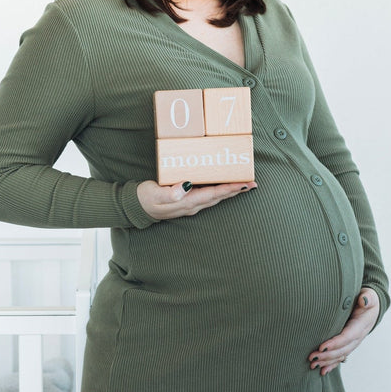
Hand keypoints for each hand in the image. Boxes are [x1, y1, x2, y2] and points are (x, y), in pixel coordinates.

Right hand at [137, 179, 256, 220]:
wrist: (137, 208)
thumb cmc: (146, 199)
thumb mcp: (155, 195)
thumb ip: (170, 193)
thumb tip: (185, 187)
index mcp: (187, 202)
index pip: (214, 194)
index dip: (230, 189)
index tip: (244, 184)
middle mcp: (193, 205)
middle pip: (219, 196)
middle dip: (236, 190)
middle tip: (253, 183)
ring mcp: (191, 204)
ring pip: (216, 197)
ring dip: (231, 191)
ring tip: (244, 184)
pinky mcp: (188, 201)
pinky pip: (209, 195)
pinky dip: (220, 190)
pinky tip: (224, 185)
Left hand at [308, 287, 379, 375]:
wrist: (373, 307)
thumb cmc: (369, 300)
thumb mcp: (370, 296)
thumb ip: (367, 297)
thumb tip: (363, 300)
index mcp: (361, 326)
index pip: (347, 337)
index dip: (335, 343)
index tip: (322, 346)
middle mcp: (358, 337)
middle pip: (342, 349)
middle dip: (327, 355)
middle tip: (312, 357)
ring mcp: (354, 343)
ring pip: (340, 355)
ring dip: (327, 361)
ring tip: (313, 364)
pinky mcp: (349, 344)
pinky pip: (341, 357)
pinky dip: (332, 364)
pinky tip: (323, 371)